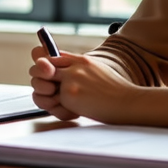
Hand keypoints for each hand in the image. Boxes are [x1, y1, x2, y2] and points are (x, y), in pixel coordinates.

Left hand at [29, 48, 167, 125]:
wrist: (127, 102)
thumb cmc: (116, 91)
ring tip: (61, 102)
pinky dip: (59, 108)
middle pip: (42, 67)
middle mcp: (74, 66)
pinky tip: (75, 111)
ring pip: (44, 84)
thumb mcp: (97, 71)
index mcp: (82, 60)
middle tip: (47, 89)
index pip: (54, 56)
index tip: (46, 73)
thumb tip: (62, 72)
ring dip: (48, 94)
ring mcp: (70, 79)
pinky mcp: (68, 94)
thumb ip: (79, 68)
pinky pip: (54, 101)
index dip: (46, 65)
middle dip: (40, 78)